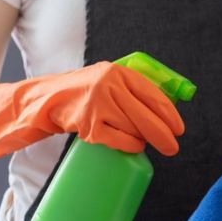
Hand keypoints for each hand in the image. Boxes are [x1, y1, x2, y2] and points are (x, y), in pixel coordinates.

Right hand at [0, 62, 183, 158]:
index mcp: (118, 72)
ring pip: (134, 129)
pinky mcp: (88, 124)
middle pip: (147, 116)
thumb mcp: (106, 82)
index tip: (179, 128)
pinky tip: (133, 147)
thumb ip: (130, 90)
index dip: (170, 114)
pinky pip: (119, 140)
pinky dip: (129, 146)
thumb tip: (163, 111)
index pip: (153, 94)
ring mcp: (98, 105)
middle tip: (173, 147)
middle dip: (164, 135)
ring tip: (143, 143)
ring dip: (143, 140)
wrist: (42, 102)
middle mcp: (109, 85)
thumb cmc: (81, 94)